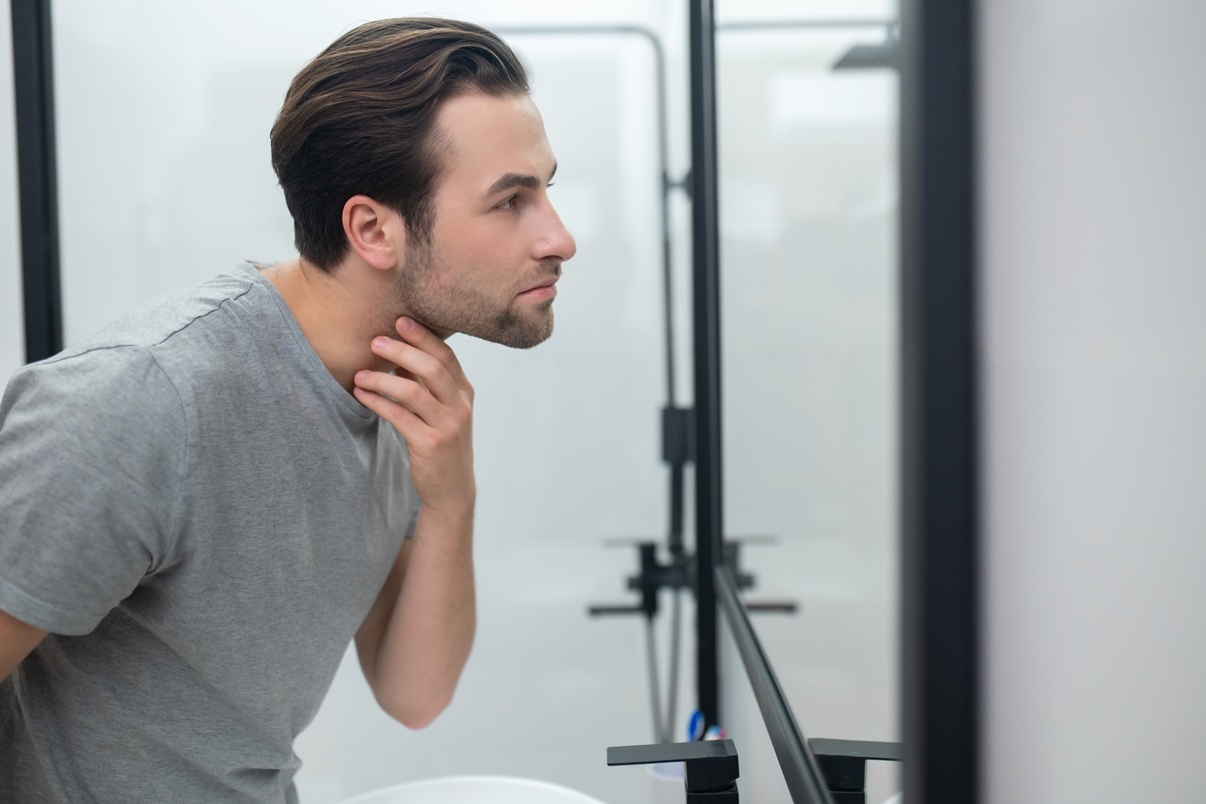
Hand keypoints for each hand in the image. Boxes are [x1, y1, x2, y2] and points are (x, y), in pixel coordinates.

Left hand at [353, 317, 474, 517]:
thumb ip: (425, 382)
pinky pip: (399, 417)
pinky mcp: (430, 445)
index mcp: (464, 392)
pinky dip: (378, 402)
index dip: (423, 336)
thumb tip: (399, 350)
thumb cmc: (441, 441)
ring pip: (413, 392)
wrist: (452, 487)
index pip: (446, 356)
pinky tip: (362, 394)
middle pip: (433, 368)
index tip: (400, 320)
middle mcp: (460, 406)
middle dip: (402, 350)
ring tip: (360, 374)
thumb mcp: (441, 408)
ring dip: (383, 379)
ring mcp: (448, 426)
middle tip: (376, 341)